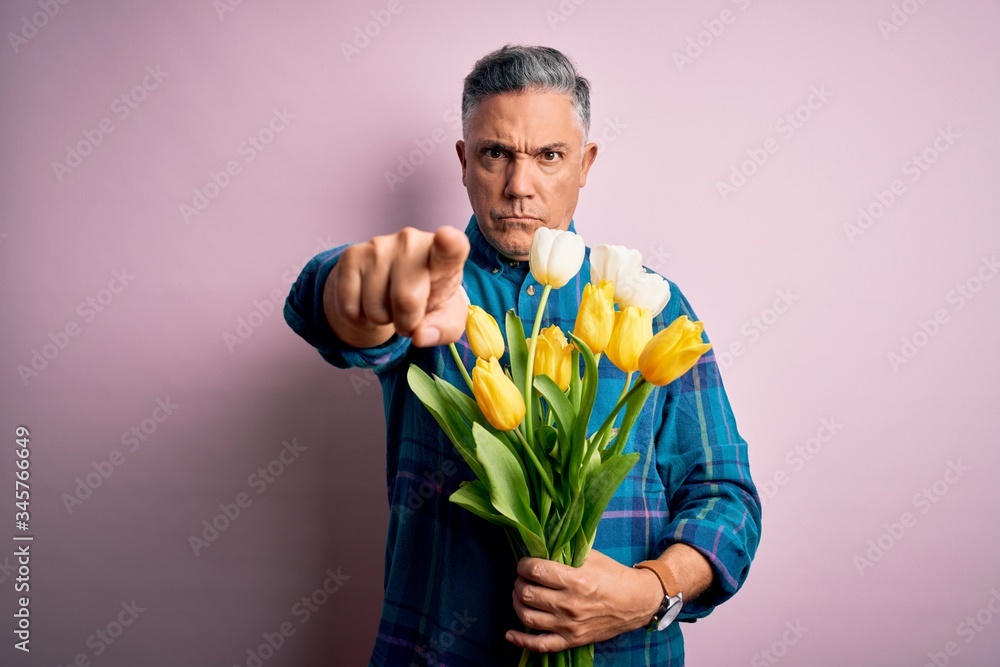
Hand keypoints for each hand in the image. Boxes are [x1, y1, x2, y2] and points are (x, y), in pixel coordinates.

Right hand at [323, 226, 469, 347]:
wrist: (391, 287)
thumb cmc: (427, 299)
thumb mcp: (446, 318)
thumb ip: (443, 329)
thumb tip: (419, 335)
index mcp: (444, 257)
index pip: (450, 248)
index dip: (450, 243)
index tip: (448, 236)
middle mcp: (412, 242)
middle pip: (406, 299)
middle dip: (406, 321)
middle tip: (409, 314)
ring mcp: (379, 245)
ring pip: (375, 309)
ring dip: (382, 319)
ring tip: (389, 302)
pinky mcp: (352, 255)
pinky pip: (350, 307)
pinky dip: (359, 317)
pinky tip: (368, 299)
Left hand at [506, 550, 662, 652]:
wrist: (637, 602)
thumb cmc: (614, 576)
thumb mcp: (592, 556)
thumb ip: (566, 552)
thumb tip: (540, 546)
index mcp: (575, 580)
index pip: (535, 571)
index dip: (524, 564)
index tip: (525, 563)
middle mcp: (569, 604)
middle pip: (527, 593)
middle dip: (519, 582)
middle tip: (524, 578)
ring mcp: (569, 625)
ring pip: (527, 617)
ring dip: (518, 603)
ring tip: (522, 595)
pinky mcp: (571, 640)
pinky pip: (540, 645)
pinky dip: (521, 640)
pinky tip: (510, 634)